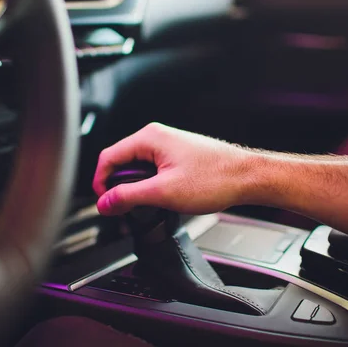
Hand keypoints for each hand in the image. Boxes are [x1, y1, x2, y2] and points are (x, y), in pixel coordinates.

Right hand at [93, 123, 253, 215]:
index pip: (108, 157)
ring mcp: (167, 146)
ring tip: (145, 206)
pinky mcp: (176, 157)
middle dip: (117, 187)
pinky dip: (149, 186)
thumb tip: (105, 202)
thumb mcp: (164, 192)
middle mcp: (156, 137)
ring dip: (134, 188)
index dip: (100, 183)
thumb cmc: (215, 178)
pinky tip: (159, 199)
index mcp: (149, 138)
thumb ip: (128, 196)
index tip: (104, 204)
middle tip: (123, 210)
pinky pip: (151, 170)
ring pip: (136, 168)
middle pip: (120, 162)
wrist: (247, 178)